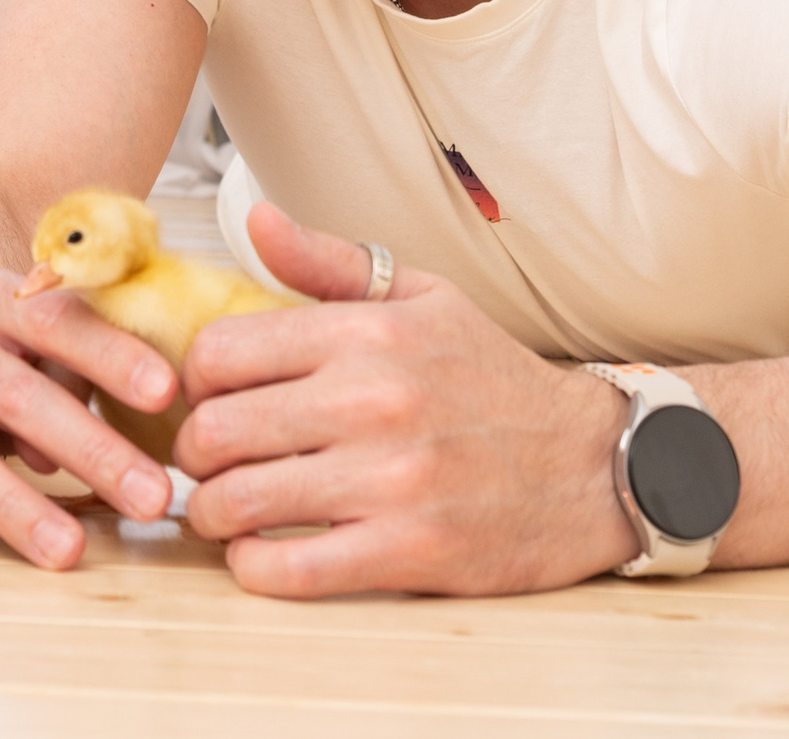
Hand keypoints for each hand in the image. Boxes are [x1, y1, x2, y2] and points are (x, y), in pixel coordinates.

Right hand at [0, 266, 180, 569]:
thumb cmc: (3, 352)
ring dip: (15, 505)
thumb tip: (121, 426)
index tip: (166, 392)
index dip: (113, 356)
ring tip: (69, 551)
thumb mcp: (41, 337)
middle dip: (93, 451)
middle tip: (153, 497)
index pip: (61, 323)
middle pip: (21, 397)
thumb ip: (81, 366)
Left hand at [172, 203, 635, 596]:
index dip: (195, 382)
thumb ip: (327, 262)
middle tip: (208, 464)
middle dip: (194, 454)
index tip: (210, 400)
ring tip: (225, 511)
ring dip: (212, 514)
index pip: (218, 353)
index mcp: (368, 333)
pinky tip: (261, 554)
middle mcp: (374, 400)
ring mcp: (391, 480)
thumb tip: (254, 219)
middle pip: (215, 431)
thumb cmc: (493, 378)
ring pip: (238, 502)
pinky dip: (253, 567)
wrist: (593, 465)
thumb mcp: (421, 298)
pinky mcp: (409, 550)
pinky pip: (286, 568)